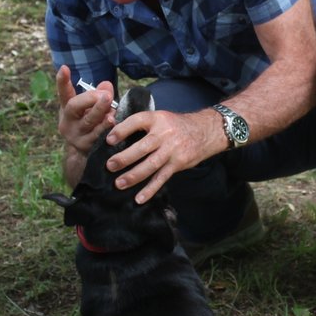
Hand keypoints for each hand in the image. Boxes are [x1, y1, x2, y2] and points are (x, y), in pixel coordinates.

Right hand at [55, 65, 115, 155]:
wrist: (84, 153)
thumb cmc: (89, 122)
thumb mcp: (91, 107)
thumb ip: (98, 95)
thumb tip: (107, 84)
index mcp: (67, 108)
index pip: (63, 92)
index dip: (63, 80)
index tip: (64, 68)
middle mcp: (68, 121)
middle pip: (74, 106)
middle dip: (90, 98)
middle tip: (105, 94)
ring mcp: (76, 134)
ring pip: (88, 121)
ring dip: (100, 111)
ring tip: (111, 105)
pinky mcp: (86, 146)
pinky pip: (97, 135)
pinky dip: (106, 127)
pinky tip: (113, 121)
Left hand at [104, 108, 222, 202]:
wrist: (206, 131)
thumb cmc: (178, 125)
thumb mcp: (162, 117)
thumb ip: (143, 124)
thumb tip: (116, 133)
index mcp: (158, 119)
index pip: (137, 121)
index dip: (122, 130)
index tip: (109, 140)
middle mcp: (165, 134)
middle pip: (142, 147)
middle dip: (125, 157)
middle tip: (110, 165)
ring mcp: (172, 150)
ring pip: (151, 165)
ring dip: (134, 176)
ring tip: (119, 183)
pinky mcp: (178, 163)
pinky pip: (162, 178)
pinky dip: (150, 190)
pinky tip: (139, 198)